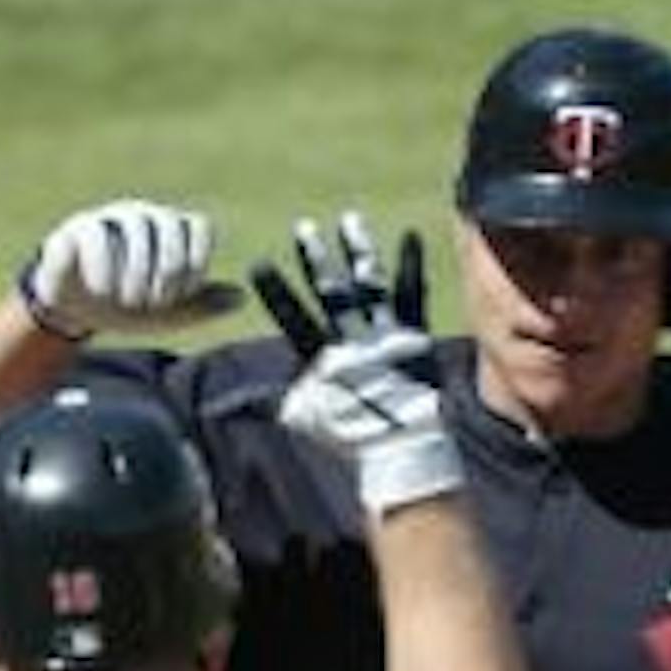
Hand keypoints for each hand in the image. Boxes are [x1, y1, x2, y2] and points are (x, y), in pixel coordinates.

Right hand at [18, 200, 244, 339]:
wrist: (74, 313)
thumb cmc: (125, 308)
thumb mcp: (167, 315)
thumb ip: (202, 306)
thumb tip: (242, 298)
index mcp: (170, 234)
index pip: (198, 227)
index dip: (197, 261)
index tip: (184, 294)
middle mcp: (144, 219)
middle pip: (170, 223)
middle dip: (168, 269)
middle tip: (156, 302)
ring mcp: (111, 219)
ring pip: (136, 226)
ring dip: (137, 271)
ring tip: (129, 302)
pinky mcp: (78, 229)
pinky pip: (96, 236)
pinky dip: (103, 269)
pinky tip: (102, 291)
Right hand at [259, 212, 458, 515]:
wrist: (400, 451)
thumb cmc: (354, 443)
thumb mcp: (313, 422)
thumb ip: (288, 401)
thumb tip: (257, 397)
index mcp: (325, 361)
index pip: (293, 319)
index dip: (277, 293)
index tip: (259, 265)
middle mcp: (352, 340)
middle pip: (330, 292)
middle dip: (316, 259)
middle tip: (304, 228)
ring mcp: (384, 336)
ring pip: (367, 285)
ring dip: (357, 251)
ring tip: (349, 220)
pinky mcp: (413, 337)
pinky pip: (412, 294)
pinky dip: (411, 265)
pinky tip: (411, 236)